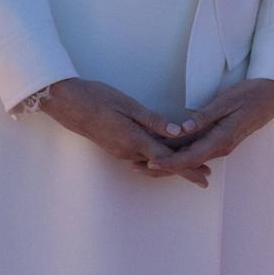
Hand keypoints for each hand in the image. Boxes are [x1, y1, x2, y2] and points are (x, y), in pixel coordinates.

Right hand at [40, 77, 208, 186]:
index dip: (189, 168)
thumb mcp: (128, 105)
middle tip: (207, 174)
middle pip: (163, 164)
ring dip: (173, 164)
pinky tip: (167, 155)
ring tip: (193, 166)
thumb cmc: (97, 98)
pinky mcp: (116, 147)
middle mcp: (128, 151)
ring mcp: (120, 151)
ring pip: (153, 161)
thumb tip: (177, 133)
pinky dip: (158, 158)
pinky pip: (142, 156)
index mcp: (134, 140)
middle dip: (186, 169)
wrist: (66, 103)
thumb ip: (153, 120)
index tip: (206, 176)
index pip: (168, 159)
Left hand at [148, 79, 273, 180]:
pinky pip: (196, 152)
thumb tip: (182, 129)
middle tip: (134, 166)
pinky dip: (178, 155)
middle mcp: (219, 147)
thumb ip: (204, 116)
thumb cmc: (252, 95)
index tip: (148, 163)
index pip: (189, 157)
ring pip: (189, 159)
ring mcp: (220, 146)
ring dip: (167, 162)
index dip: (167, 162)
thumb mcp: (227, 101)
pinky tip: (165, 153)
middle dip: (160, 167)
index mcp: (220, 139)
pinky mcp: (219, 141)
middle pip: (185, 163)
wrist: (273, 96)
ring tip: (142, 163)